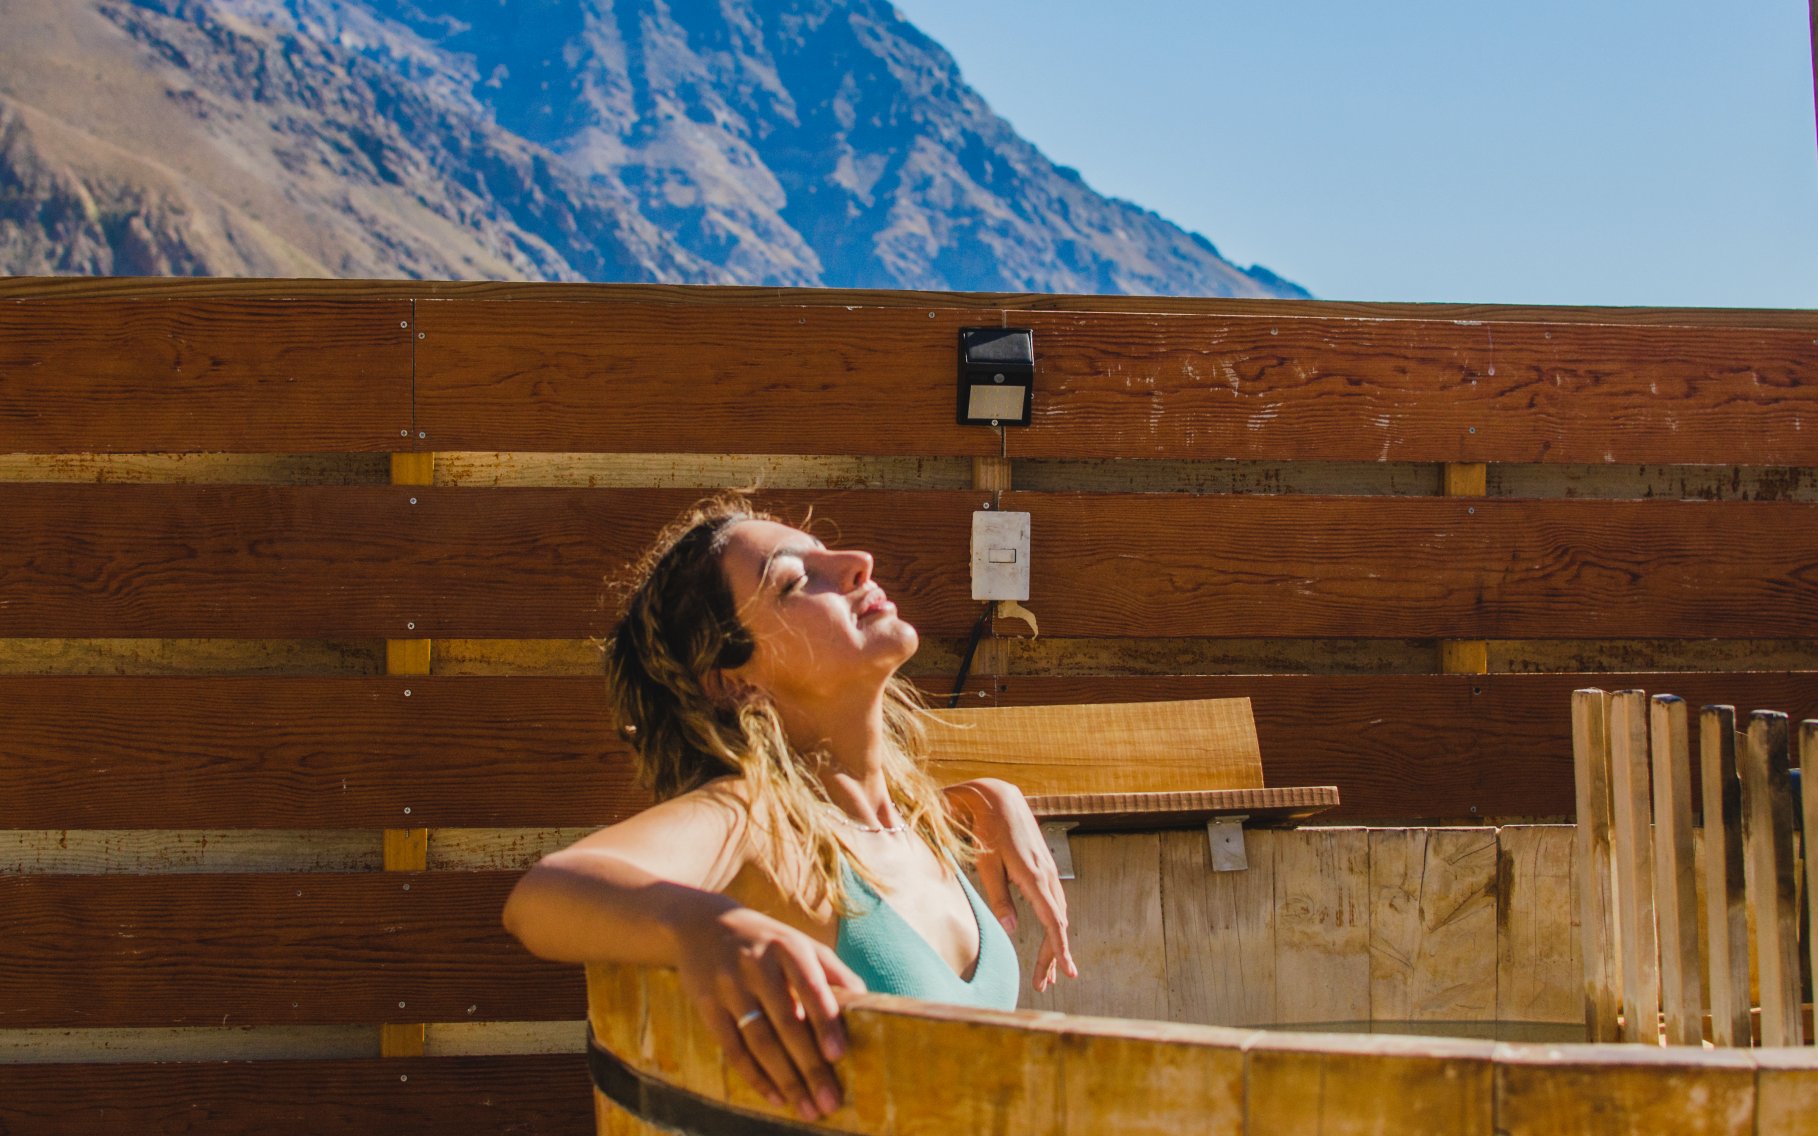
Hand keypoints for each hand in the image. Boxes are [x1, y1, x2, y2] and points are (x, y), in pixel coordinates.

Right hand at [673, 905, 865, 1122]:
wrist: (701, 924)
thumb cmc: (766, 940)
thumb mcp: (799, 942)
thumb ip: (832, 970)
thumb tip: (865, 1001)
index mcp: (787, 947)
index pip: (811, 986)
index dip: (825, 1022)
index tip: (838, 1055)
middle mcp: (757, 965)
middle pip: (786, 1023)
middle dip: (810, 1067)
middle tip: (829, 1102)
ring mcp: (729, 986)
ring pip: (760, 1041)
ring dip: (785, 1080)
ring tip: (807, 1108)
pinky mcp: (707, 1006)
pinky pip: (733, 1049)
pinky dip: (755, 1076)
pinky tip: (775, 1096)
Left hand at [945, 778, 1077, 992]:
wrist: (999, 798)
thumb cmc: (987, 831)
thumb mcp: (987, 864)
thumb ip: (998, 897)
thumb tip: (1011, 930)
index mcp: (1035, 878)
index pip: (1053, 922)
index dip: (1060, 950)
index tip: (1068, 973)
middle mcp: (1048, 877)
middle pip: (1058, 925)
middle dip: (1053, 957)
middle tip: (1043, 985)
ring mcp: (1049, 872)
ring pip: (1058, 915)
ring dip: (1053, 944)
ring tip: (1047, 973)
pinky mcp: (1045, 869)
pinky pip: (1055, 903)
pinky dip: (1054, 926)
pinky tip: (1049, 939)